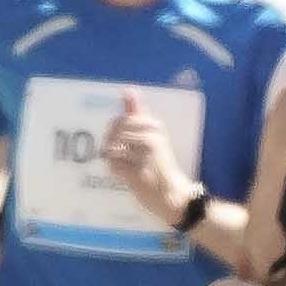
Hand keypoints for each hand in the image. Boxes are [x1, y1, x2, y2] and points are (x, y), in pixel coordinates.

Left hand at [99, 98, 201, 229]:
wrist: (174, 195)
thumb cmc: (161, 164)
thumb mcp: (154, 136)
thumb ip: (138, 114)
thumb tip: (128, 90)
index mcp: (155, 127)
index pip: (123, 120)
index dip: (115, 130)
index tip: (122, 140)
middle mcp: (151, 139)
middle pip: (115, 133)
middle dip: (110, 143)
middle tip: (118, 154)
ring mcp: (144, 157)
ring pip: (111, 149)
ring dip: (111, 157)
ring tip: (121, 163)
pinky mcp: (138, 175)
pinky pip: (113, 165)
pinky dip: (114, 169)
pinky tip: (122, 173)